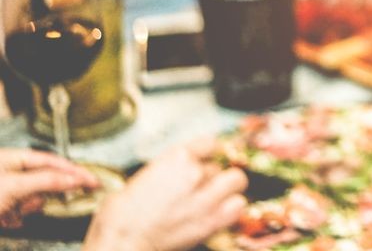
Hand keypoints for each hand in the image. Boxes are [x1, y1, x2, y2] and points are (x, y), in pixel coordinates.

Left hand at [0, 148, 98, 227]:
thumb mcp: (16, 185)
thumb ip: (47, 180)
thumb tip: (73, 178)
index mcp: (16, 157)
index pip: (54, 161)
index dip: (75, 170)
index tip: (93, 180)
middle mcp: (13, 170)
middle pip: (45, 181)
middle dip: (43, 195)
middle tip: (53, 201)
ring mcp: (8, 188)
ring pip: (33, 198)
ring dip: (26, 208)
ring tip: (13, 213)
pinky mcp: (5, 204)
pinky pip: (21, 209)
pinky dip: (16, 216)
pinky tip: (7, 218)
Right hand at [83, 140, 247, 250]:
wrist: (121, 244)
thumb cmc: (120, 216)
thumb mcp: (140, 179)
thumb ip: (166, 171)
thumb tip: (174, 175)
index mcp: (176, 158)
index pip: (210, 143)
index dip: (208, 153)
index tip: (206, 160)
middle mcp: (195, 173)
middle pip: (221, 165)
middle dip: (214, 175)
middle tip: (204, 186)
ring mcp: (206, 197)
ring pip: (237, 181)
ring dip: (228, 189)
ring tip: (215, 199)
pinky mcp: (211, 221)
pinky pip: (239, 206)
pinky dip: (233, 209)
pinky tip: (220, 213)